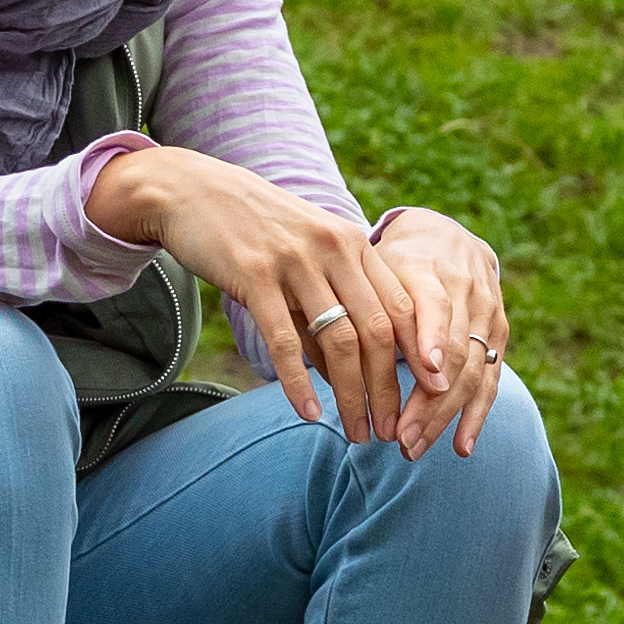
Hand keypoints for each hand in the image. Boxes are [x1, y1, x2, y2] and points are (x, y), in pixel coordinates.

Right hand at [91, 144, 425, 440]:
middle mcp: (333, 248)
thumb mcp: (304, 255)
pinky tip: (310, 414)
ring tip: (357, 433)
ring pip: (338, 342)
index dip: (421, 354)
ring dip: (351, 396)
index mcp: (353, 242)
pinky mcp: (254, 275)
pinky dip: (300, 384)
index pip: (401, 306)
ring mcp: (295, 261)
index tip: (433, 394)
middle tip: (393, 432)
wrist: (190, 190)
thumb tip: (343, 372)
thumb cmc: (251, 229)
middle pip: (377, 331)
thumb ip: (328, 304)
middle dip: (389, 388)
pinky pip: (285, 341)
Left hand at [366, 204, 518, 458]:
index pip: (436, 308)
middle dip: (429, 401)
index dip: (432, 340)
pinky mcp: (499, 333)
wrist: (446, 236)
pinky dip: (476, 415)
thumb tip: (331, 357)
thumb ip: (360, 304)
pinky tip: (460, 446)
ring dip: (445, 416)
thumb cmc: (394, 261)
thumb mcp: (373, 268)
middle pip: (456, 352)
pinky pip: (491, 380)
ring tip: (414, 447)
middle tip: (399, 437)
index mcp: (429, 269)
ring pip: (474, 372)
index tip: (426, 374)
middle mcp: (466, 290)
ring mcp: (488, 313)